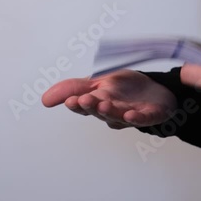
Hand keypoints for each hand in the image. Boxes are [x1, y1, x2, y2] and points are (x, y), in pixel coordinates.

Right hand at [42, 70, 176, 128]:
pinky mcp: (150, 116)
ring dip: (110, 112)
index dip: (78, 104)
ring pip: (118, 116)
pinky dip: (137, 118)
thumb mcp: (98, 81)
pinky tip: (130, 115)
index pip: (84, 105)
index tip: (71, 100)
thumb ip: (73, 88)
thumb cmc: (126, 88)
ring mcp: (131, 115)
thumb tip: (43, 100)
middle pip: (100, 111)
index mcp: (98, 103)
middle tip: (85, 100)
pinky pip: (143, 119)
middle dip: (92, 106)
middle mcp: (113, 112)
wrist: (157, 89)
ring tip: (103, 105)